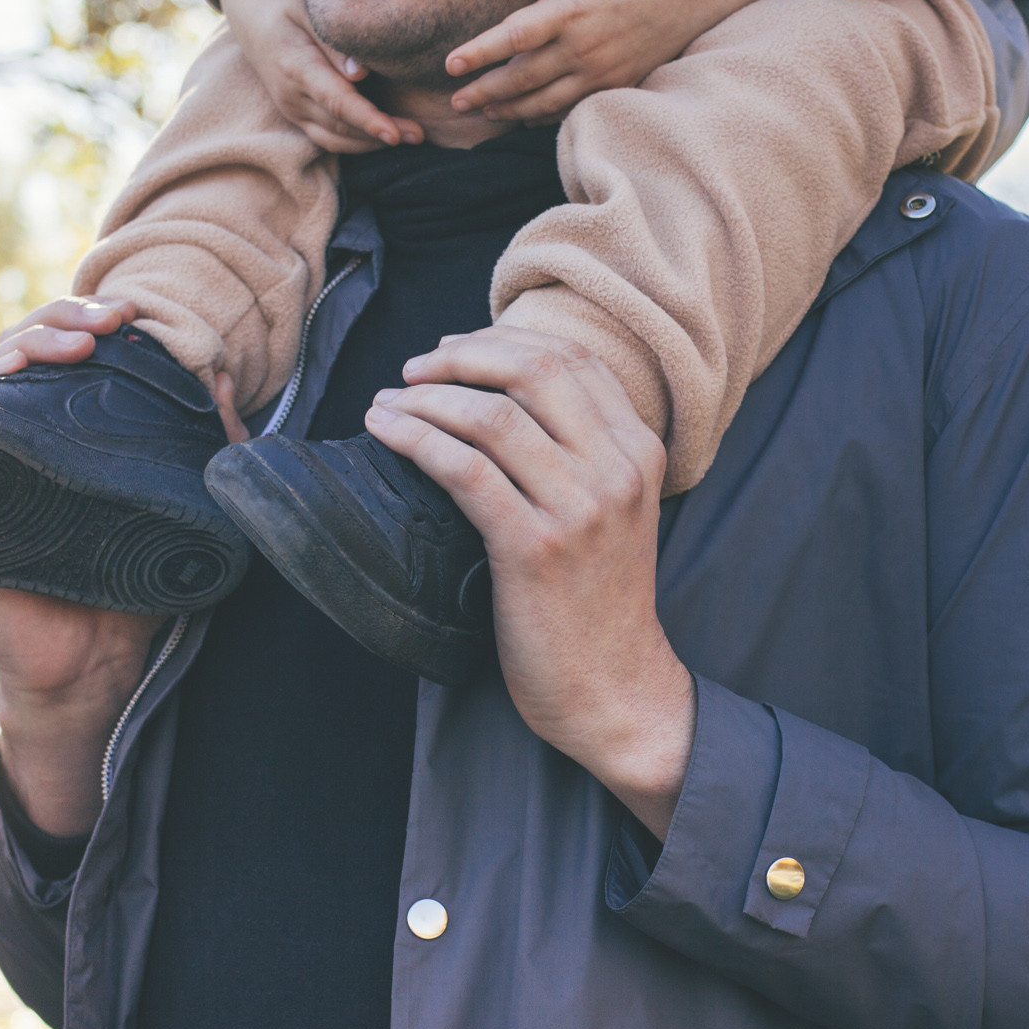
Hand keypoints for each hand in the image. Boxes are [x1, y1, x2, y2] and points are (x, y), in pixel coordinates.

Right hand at [0, 296, 246, 833]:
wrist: (100, 664)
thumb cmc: (141, 583)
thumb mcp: (188, 506)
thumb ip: (209, 450)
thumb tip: (222, 381)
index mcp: (83, 429)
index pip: (77, 352)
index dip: (94, 320)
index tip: (132, 315)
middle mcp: (35, 435)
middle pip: (31, 349)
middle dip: (63, 320)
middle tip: (104, 322)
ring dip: (23, 344)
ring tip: (70, 344)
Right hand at [219, 0, 422, 151]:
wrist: (250, 14)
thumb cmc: (284, 3)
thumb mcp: (306, 8)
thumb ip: (333, 42)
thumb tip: (361, 74)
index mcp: (294, 67)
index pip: (336, 102)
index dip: (367, 120)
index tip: (395, 134)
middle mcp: (291, 96)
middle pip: (340, 127)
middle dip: (380, 136)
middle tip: (419, 135)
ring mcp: (292, 109)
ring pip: (335, 140)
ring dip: (372, 144)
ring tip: (411, 137)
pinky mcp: (298, 115)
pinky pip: (329, 138)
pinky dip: (358, 142)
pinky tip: (386, 135)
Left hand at [364, 328, 695, 836]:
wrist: (614, 688)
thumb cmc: (598, 603)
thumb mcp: (614, 514)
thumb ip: (582, 455)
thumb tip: (503, 398)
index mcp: (641, 452)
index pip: (575, 357)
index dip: (505, 340)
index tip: (455, 348)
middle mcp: (617, 470)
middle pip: (534, 370)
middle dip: (462, 355)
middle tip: (416, 368)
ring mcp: (579, 508)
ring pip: (492, 415)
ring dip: (426, 397)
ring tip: (388, 404)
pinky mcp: (533, 547)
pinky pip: (464, 468)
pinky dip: (416, 438)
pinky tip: (387, 433)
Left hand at [444, 0, 786, 125]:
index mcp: (574, 8)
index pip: (513, 37)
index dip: (479, 54)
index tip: (450, 65)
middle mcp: (586, 47)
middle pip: (523, 79)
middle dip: (485, 93)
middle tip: (456, 102)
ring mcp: (603, 71)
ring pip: (546, 102)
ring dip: (510, 111)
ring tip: (484, 114)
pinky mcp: (619, 84)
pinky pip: (573, 108)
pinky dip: (544, 116)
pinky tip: (525, 115)